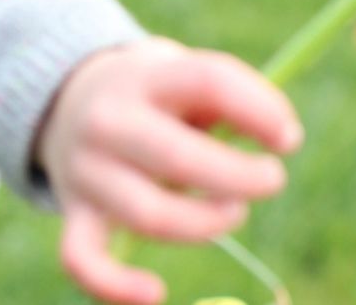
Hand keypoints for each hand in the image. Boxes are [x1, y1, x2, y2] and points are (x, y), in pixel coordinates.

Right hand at [35, 36, 302, 303]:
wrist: (67, 99)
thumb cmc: (153, 94)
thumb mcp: (181, 73)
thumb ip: (227, 95)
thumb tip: (283, 136)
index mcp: (144, 77)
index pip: (207, 81)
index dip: (259, 111)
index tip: (288, 139)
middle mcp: (108, 120)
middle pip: (177, 157)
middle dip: (239, 178)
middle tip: (272, 179)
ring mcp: (86, 169)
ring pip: (149, 216)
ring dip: (205, 224)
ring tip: (232, 211)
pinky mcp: (74, 212)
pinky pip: (82, 258)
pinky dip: (114, 286)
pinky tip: (154, 292)